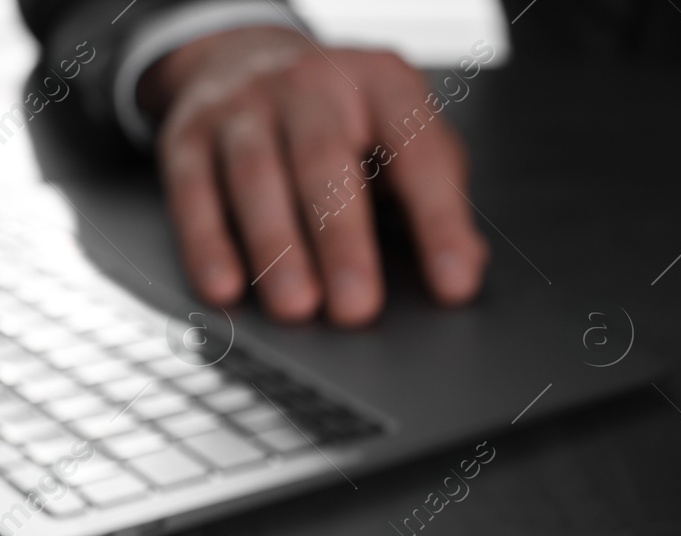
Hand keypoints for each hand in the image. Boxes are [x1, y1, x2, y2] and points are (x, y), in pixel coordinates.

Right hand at [139, 26, 488, 325]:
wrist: (248, 58)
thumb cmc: (348, 120)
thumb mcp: (405, 138)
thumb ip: (439, 196)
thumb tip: (467, 265)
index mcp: (383, 85)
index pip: (419, 153)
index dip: (439, 221)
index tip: (452, 283)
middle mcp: (312, 86)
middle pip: (325, 163)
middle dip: (342, 241)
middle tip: (357, 308)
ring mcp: (244, 105)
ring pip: (257, 177)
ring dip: (276, 249)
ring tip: (297, 307)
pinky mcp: (189, 133)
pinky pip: (193, 190)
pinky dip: (207, 242)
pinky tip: (225, 287)